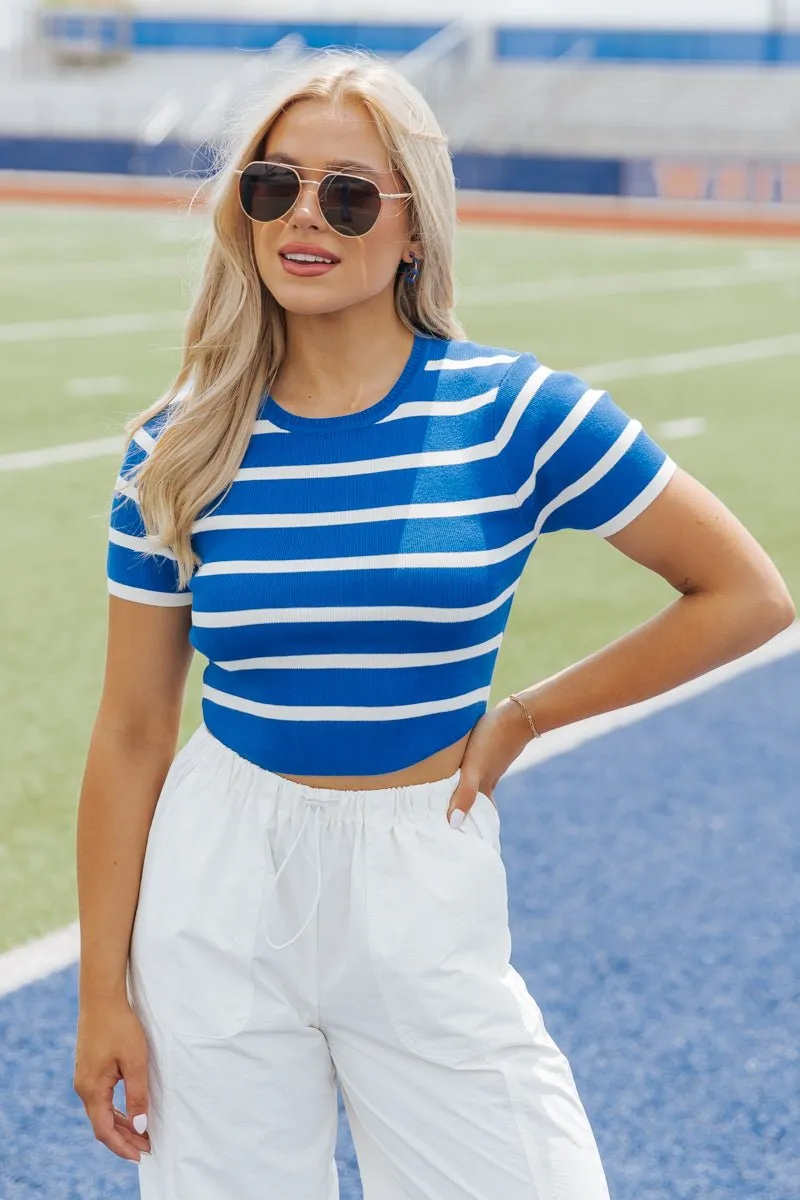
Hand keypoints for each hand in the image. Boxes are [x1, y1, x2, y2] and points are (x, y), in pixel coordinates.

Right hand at [74, 995, 152, 1161]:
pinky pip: (100, 1098)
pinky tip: (129, 1111)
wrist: (101, 998)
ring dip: (120, 1124)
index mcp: (92, 1089)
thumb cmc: (120, 1026)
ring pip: (101, 1111)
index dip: (122, 1146)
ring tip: (141, 1134)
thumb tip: (139, 1126)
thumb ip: (137, 1095)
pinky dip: (115, 1110)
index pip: (104, 1130)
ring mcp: (84, 1078)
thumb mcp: (135, 1061)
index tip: (141, 1155)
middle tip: (146, 1147)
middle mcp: (83, 1087)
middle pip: (102, 1124)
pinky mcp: (88, 1069)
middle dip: (124, 1139)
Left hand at [446, 697, 532, 827]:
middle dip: (462, 814)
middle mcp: (486, 779)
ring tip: (447, 801)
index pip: (473, 816)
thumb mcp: (474, 769)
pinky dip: (464, 776)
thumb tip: (453, 824)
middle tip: (449, 826)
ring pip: (473, 786)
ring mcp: (489, 765)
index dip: (465, 828)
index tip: (456, 840)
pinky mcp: (488, 751)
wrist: (518, 715)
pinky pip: (473, 770)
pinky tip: (456, 769)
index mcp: (483, 788)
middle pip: (473, 803)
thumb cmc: (492, 741)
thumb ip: (465, 794)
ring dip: (462, 794)